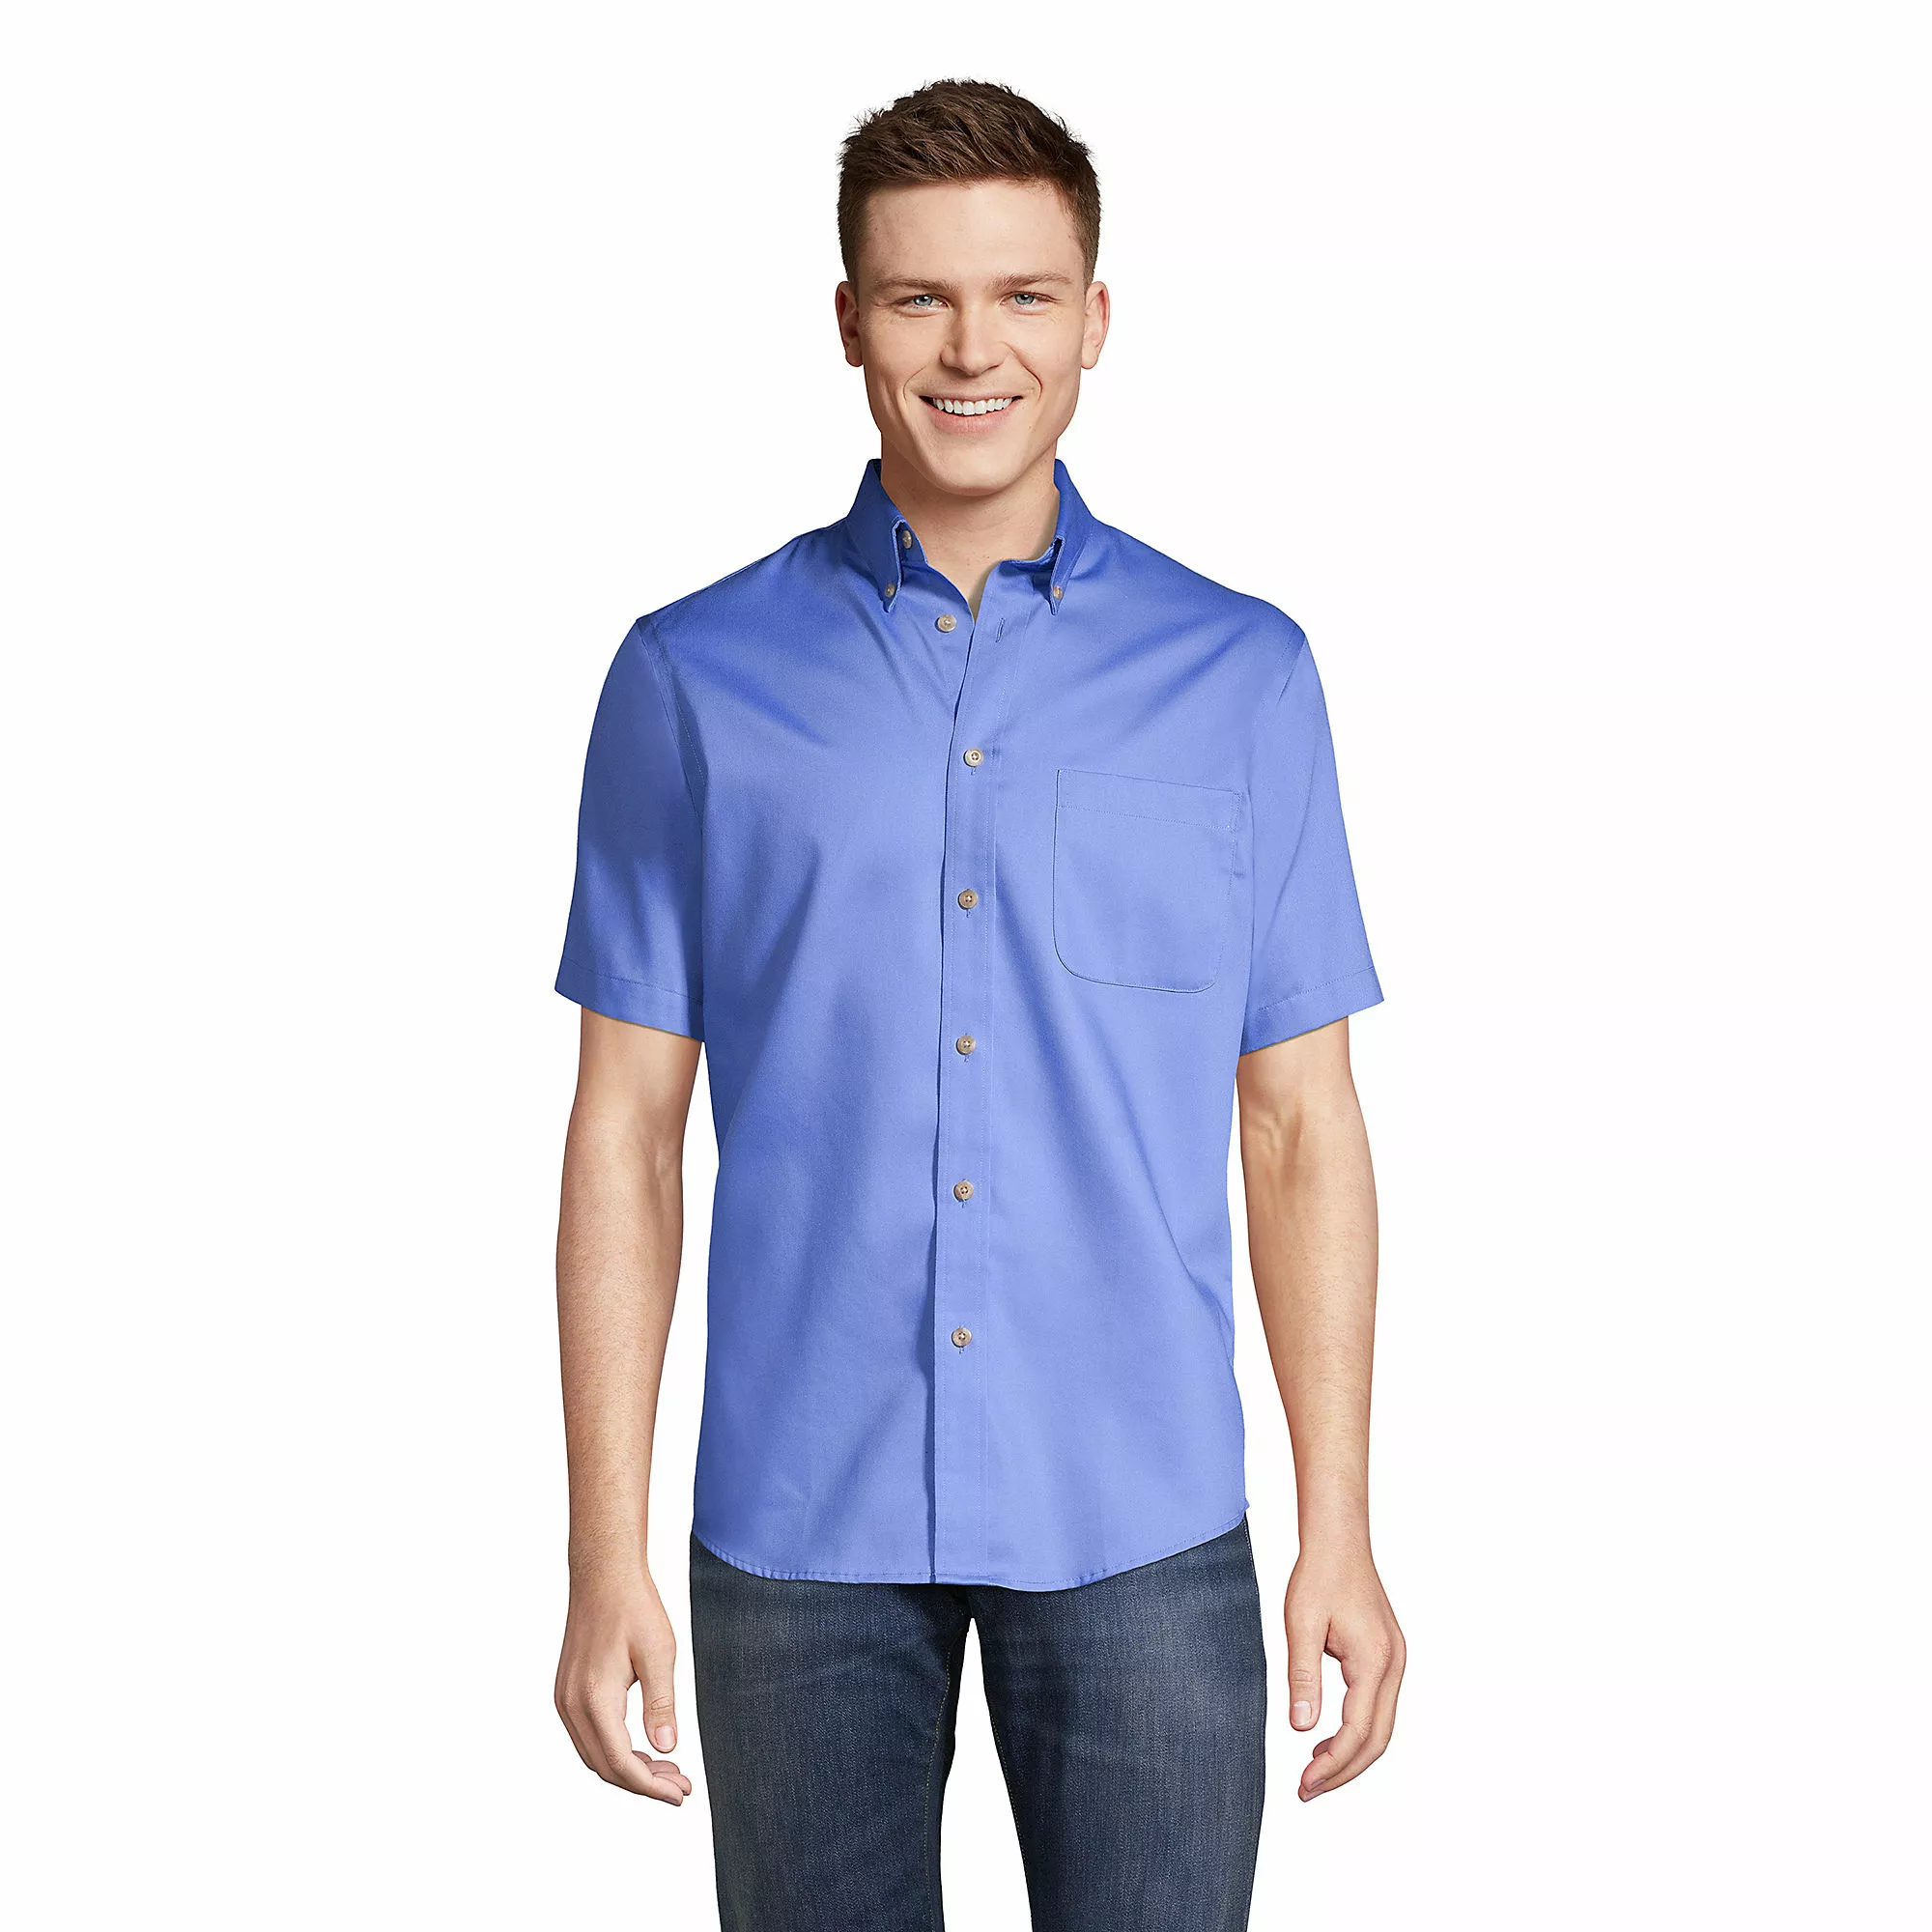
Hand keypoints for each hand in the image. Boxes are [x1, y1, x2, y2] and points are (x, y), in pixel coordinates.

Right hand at [554, 1566, 693, 1804]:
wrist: (604, 1574)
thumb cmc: (634, 1607)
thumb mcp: (659, 1654)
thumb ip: (661, 1705)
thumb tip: (667, 1750)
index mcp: (594, 1699)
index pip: (621, 1764)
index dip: (651, 1786)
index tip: (680, 1794)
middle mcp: (571, 1705)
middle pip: (604, 1767)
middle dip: (643, 1783)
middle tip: (680, 1785)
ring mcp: (564, 1699)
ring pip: (594, 1755)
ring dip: (628, 1769)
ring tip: (667, 1770)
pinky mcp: (566, 1691)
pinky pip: (587, 1737)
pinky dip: (614, 1750)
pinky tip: (642, 1747)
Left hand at [1285, 1537, 1404, 1800]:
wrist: (1339, 1541)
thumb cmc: (1318, 1576)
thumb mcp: (1300, 1625)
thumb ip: (1303, 1677)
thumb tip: (1301, 1727)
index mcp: (1374, 1660)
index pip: (1358, 1730)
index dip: (1332, 1763)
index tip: (1304, 1782)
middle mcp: (1394, 1664)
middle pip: (1377, 1738)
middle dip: (1344, 1770)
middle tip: (1307, 1789)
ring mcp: (1395, 1661)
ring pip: (1381, 1726)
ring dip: (1351, 1753)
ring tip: (1314, 1771)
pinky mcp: (1388, 1656)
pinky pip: (1378, 1707)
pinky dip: (1357, 1730)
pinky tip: (1327, 1737)